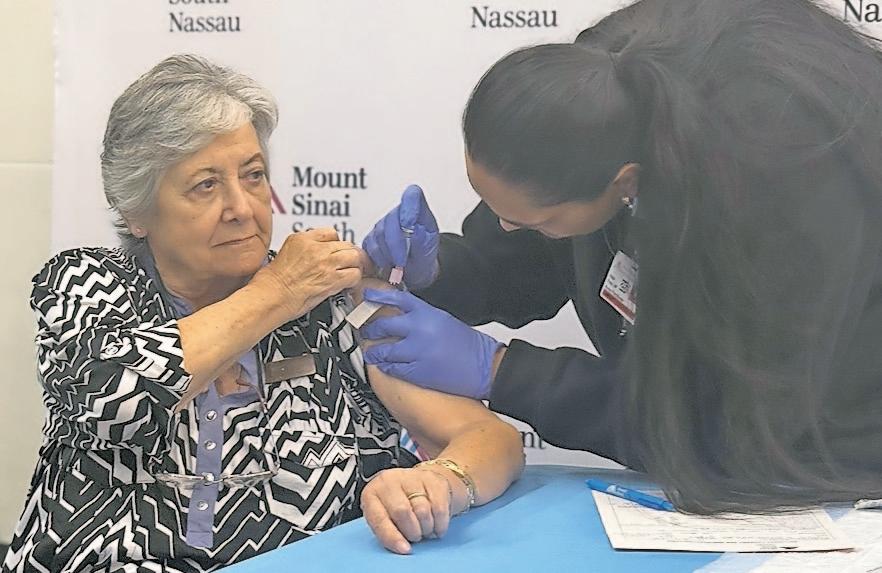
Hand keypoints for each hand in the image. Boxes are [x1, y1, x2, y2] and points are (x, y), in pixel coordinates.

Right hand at [252, 228, 364, 319]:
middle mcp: (316, 248)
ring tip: (352, 272)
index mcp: (302, 238)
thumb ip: (304, 249)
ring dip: (356, 266)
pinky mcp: (332, 278)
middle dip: (350, 254)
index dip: (337, 244)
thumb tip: (317, 253)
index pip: (331, 233)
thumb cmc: (273, 282)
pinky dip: (355, 280)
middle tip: (352, 262)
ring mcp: (326, 262)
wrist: (271, 296)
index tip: (338, 251)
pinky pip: (354, 274)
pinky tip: (349, 284)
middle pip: (347, 244)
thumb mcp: (285, 253)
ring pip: (355, 257)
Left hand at [360, 289, 502, 399]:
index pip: (397, 299)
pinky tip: (385, 367)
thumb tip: (401, 316)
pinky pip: (393, 369)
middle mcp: (421, 329)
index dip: (378, 297)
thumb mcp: (445, 320)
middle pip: (384, 325)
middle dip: (371, 329)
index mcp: (429, 313)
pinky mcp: (419, 372)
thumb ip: (422, 317)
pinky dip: (386, 368)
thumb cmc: (470, 346)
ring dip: (375, 352)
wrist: (486, 366)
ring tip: (372, 353)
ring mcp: (418, 351)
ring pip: (384, 350)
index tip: (366, 297)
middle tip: (367, 331)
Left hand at [361, 467, 455, 554]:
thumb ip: (387, 531)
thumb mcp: (385, 518)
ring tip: (425, 530)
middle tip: (416, 537)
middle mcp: (389, 482)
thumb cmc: (396, 506)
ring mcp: (410, 477)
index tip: (405, 549)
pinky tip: (437, 526)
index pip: (379, 519)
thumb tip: (401, 548)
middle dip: (412, 531)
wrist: (416, 484)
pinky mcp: (431, 479)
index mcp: (371, 495)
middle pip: (402, 512)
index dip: (392, 537)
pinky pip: (438, 507)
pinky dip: (440, 522)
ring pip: (422, 510)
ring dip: (427, 528)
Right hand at [362, 184, 438, 288]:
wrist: (415, 269)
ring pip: (379, 235)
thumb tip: (415, 232)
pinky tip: (389, 264)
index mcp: (417, 210)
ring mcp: (382, 225)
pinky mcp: (370, 239)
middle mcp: (398, 214)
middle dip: (396, 244)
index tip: (410, 225)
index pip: (413, 195)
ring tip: (399, 264)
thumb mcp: (429, 250)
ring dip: (388, 254)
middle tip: (403, 261)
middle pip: (391, 220)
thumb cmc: (423, 256)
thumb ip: (422, 241)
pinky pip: (370, 246)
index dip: (409, 206)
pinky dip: (379, 259)